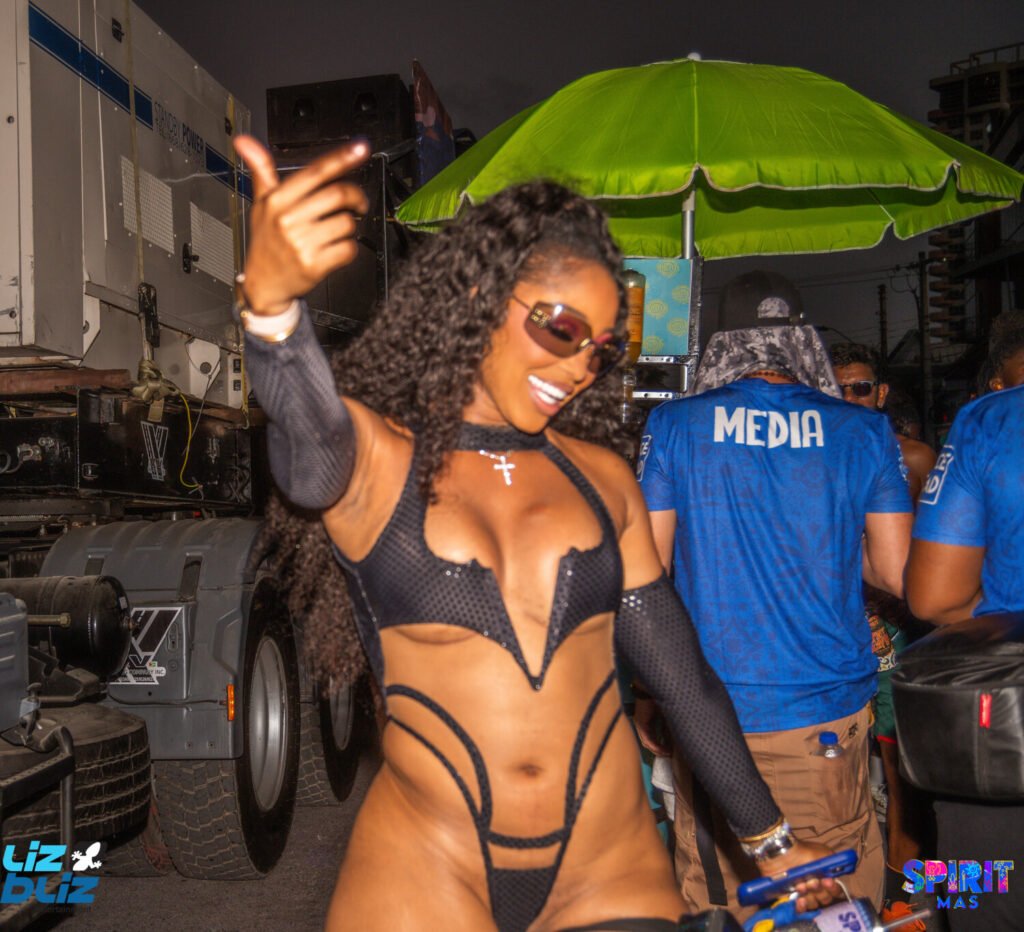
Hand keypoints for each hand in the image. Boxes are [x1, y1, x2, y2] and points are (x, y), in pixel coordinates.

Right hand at [233, 135, 370, 313]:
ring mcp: (301, 243)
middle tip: (358, 202)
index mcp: (278, 201)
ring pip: (346, 223)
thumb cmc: (266, 242)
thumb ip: (261, 172)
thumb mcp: (261, 205)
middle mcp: (289, 220)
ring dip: (350, 226)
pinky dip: (349, 248)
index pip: (315, 173)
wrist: (265, 283)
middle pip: (338, 195)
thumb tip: (244, 142)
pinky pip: (348, 249)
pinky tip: (336, 249)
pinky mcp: (314, 265)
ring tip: (337, 231)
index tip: (361, 148)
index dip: (341, 158)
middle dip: (356, 197)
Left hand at [631, 697, 671, 756]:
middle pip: (648, 743)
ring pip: (647, 743)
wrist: (649, 687)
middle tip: (670, 755)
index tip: (670, 750)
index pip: (651, 738)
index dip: (660, 746)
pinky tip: (663, 749)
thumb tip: (674, 731)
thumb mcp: (663, 711)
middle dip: (659, 751)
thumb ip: (666, 721)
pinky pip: (647, 740)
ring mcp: (640, 724)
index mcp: (646, 721)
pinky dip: (655, 746)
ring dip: (658, 750)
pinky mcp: (641, 724)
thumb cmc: (657, 697)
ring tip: (668, 753)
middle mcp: (641, 724)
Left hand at [758, 840, 839, 912]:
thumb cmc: (802, 852)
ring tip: (800, 886)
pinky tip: (798, 900)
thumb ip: (835, 863)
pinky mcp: (793, 895)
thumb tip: (846, 871)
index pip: (836, 890)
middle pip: (825, 898)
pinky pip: (802, 907)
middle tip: (811, 883)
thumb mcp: (821, 853)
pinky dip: (802, 906)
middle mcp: (818, 885)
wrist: (779, 854)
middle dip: (819, 891)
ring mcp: (805, 891)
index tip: (826, 882)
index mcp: (826, 876)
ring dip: (809, 896)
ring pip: (814, 903)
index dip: (833, 888)